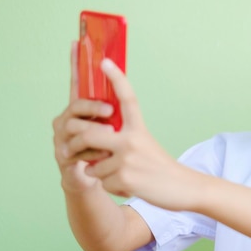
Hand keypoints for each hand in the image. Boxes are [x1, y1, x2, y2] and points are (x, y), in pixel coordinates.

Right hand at [53, 42, 112, 192]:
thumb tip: (126, 82)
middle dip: (93, 107)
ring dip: (96, 134)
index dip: (76, 63)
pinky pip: (76, 150)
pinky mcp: (62, 155)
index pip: (77, 82)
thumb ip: (117, 107)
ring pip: (75, 128)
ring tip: (110, 141)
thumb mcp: (116, 127)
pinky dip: (93, 153)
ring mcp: (61, 137)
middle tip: (110, 112)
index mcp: (81, 109)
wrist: (97, 179)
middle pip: (76, 105)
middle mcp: (66, 119)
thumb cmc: (108, 150)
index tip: (76, 43)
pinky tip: (102, 157)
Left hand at [62, 57, 190, 207]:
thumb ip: (122, 138)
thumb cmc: (160, 167)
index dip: (116, 78)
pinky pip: (101, 181)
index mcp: (138, 128)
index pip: (127, 98)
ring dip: (98, 172)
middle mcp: (132, 140)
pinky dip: (110, 185)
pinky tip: (127, 185)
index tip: (104, 62)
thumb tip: (92, 141)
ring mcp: (128, 159)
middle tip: (68, 150)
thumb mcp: (145, 144)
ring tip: (119, 174)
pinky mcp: (124, 179)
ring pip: (92, 164)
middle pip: (89, 134)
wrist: (182, 188)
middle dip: (74, 144)